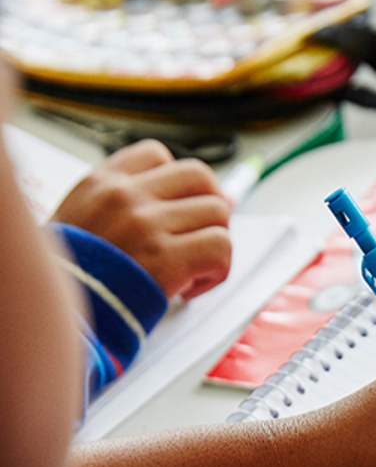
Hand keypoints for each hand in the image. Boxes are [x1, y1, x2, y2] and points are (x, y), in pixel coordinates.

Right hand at [51, 139, 230, 298]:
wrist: (64, 311)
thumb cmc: (77, 273)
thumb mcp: (83, 217)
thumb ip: (125, 203)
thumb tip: (183, 202)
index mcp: (104, 181)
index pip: (159, 155)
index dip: (179, 184)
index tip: (177, 211)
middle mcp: (127, 196)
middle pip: (200, 177)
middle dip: (211, 206)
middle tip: (201, 237)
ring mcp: (148, 225)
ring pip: (218, 212)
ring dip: (216, 243)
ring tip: (193, 268)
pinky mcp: (168, 258)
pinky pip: (221, 247)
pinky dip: (218, 271)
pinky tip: (190, 288)